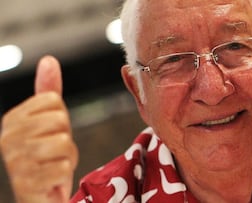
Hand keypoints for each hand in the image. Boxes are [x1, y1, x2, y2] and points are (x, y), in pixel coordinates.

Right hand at [0, 56, 77, 202]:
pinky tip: (52, 179)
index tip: (51, 134)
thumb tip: (49, 60)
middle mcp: (8, 138)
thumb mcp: (48, 121)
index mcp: (12, 120)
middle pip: (59, 120)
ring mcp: (14, 162)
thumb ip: (47, 92)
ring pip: (63, 143)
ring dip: (67, 157)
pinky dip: (64, 174)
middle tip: (54, 152)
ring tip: (54, 164)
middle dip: (66, 138)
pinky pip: (63, 167)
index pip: (52, 100)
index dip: (61, 119)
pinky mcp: (26, 184)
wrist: (40, 195)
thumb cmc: (46, 156)